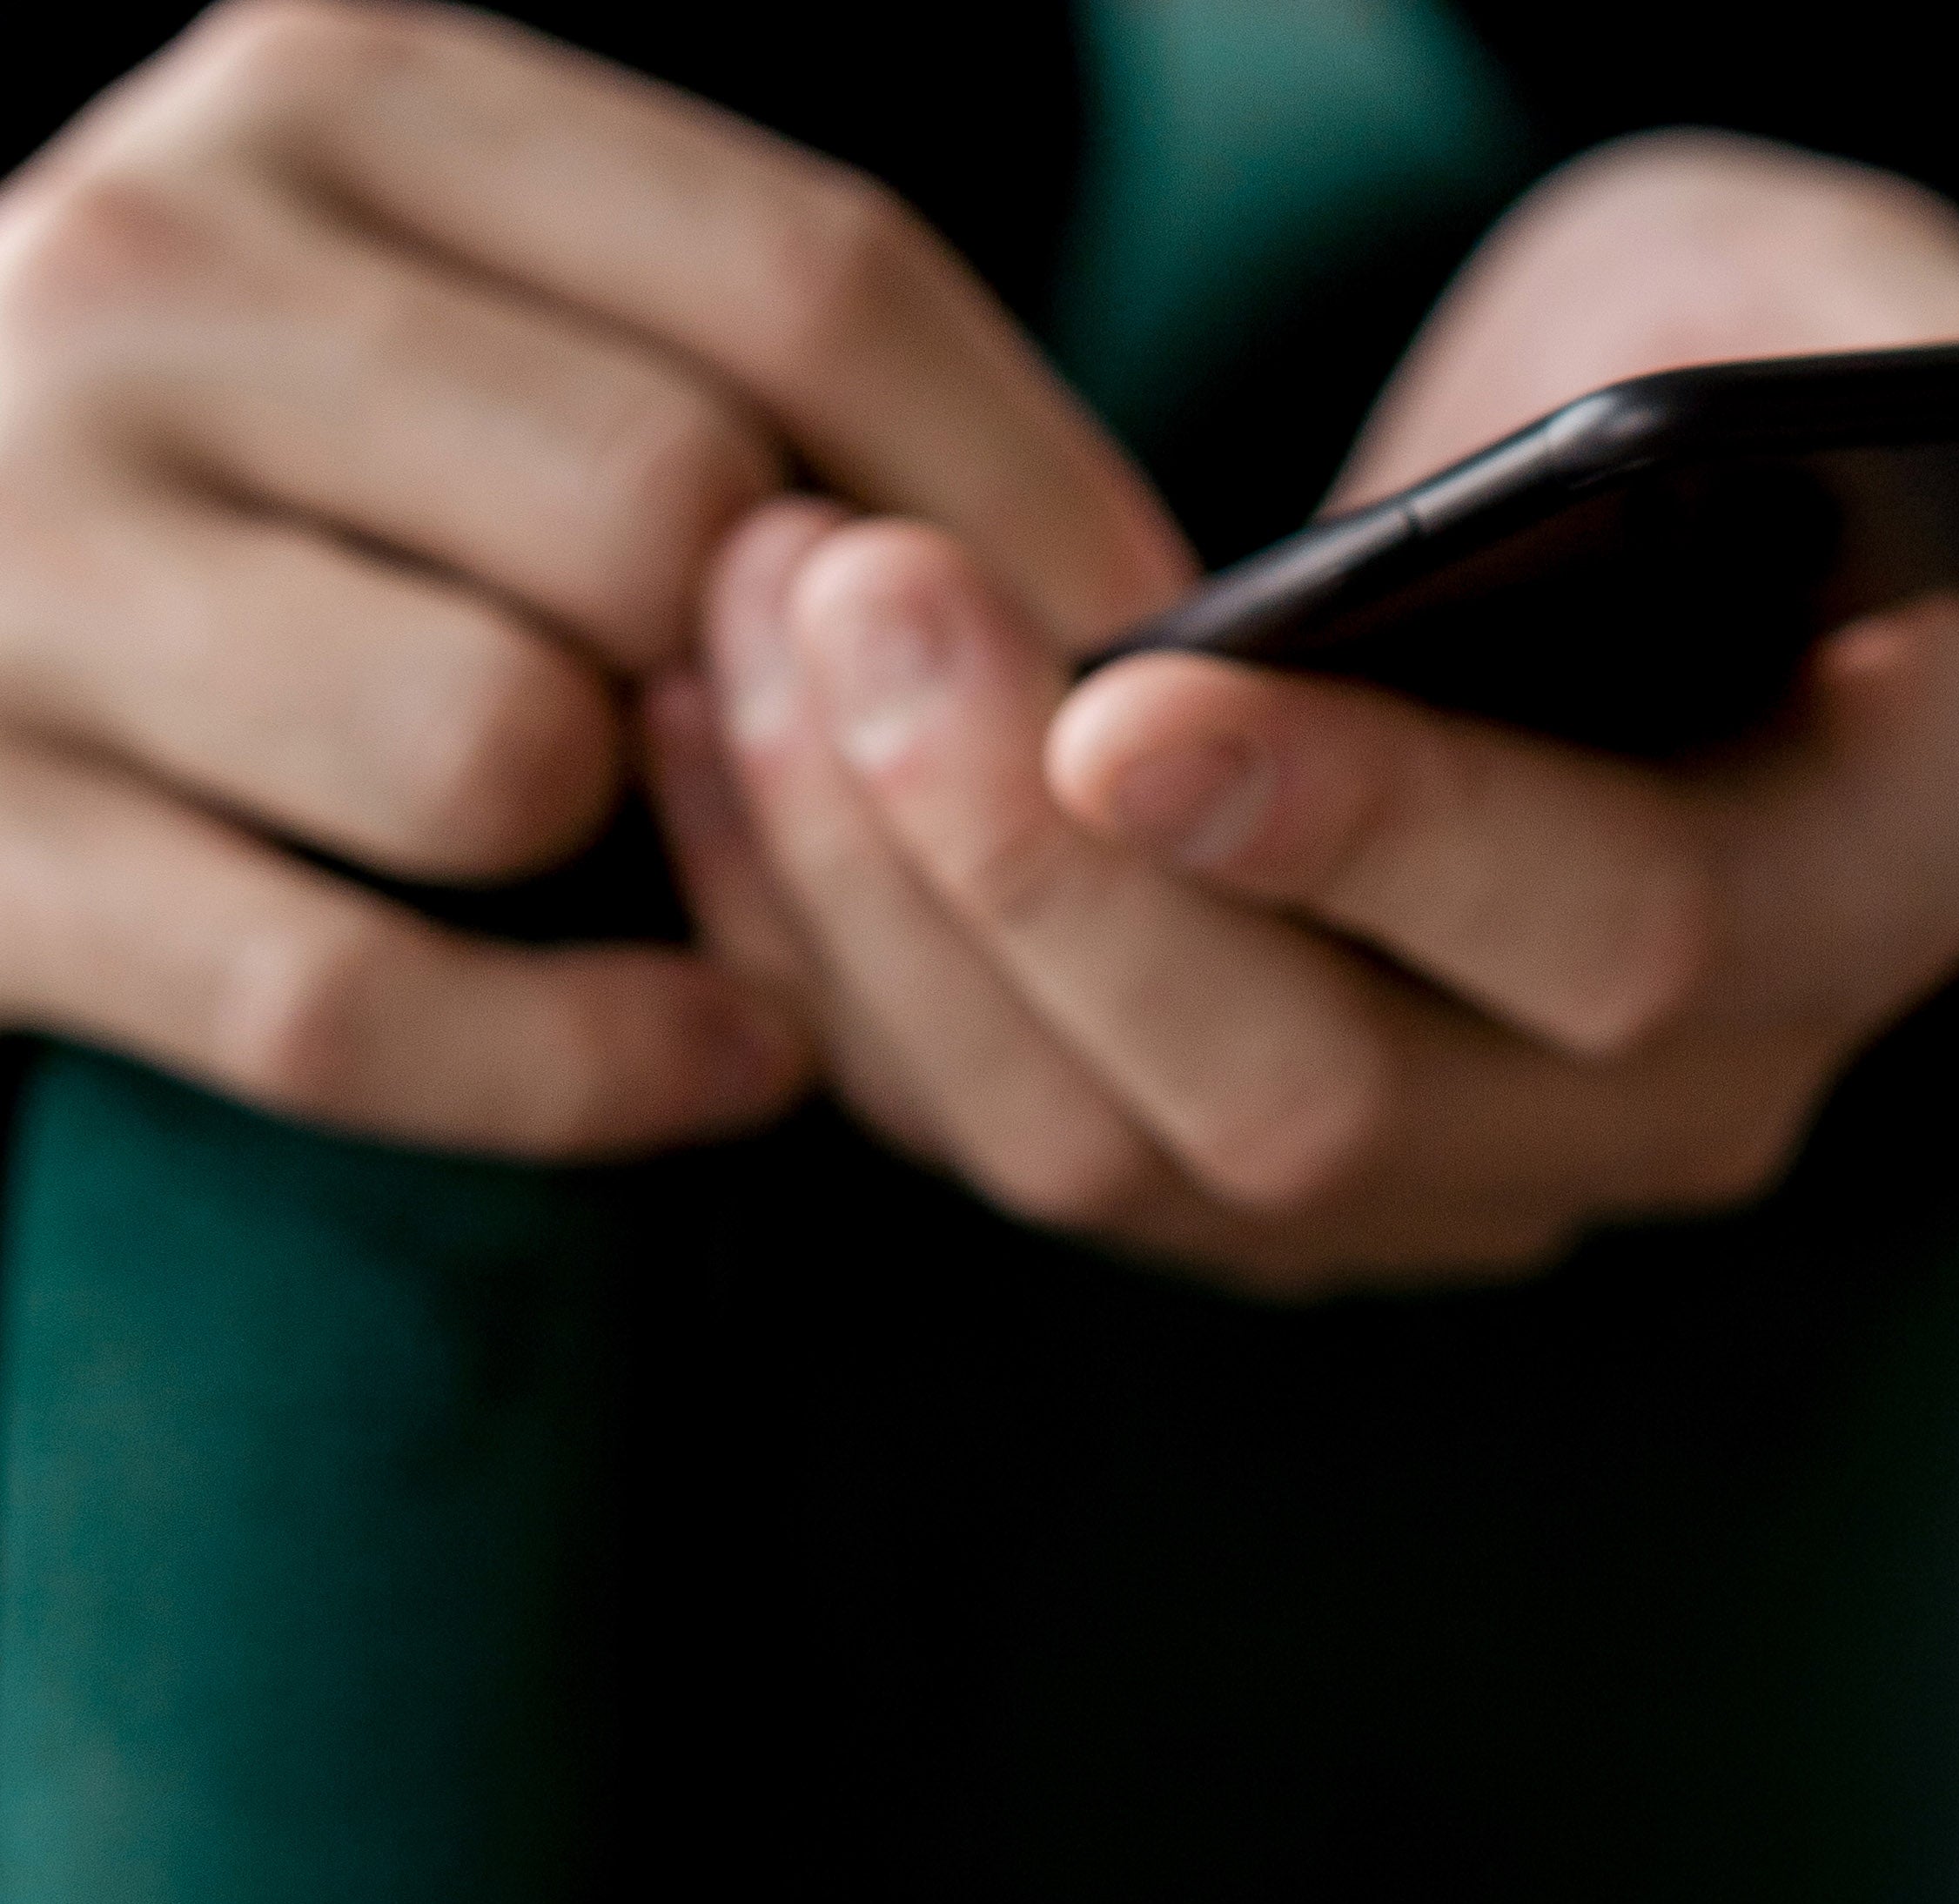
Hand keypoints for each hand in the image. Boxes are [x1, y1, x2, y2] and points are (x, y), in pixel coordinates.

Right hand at [0, 0, 1187, 1151]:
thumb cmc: (291, 491)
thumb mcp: (485, 317)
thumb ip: (730, 379)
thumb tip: (1121, 607)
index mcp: (334, 95)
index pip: (812, 277)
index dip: (1040, 507)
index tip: (1161, 663)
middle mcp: (147, 272)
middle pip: (677, 517)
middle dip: (836, 703)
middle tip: (907, 803)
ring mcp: (16, 553)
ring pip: (508, 748)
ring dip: (673, 869)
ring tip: (732, 897)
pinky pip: (359, 1005)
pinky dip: (587, 1069)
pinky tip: (717, 1060)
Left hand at [667, 135, 1958, 1288]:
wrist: (1597, 564)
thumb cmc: (1716, 386)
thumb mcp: (1834, 301)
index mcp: (1843, 914)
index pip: (1621, 948)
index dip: (1383, 837)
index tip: (1130, 694)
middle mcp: (1648, 1116)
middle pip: (1317, 1110)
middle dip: (1048, 873)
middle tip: (837, 589)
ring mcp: (1435, 1182)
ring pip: (1121, 1161)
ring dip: (900, 912)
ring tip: (743, 624)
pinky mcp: (1243, 1184)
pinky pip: (1007, 1136)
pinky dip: (843, 962)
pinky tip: (729, 746)